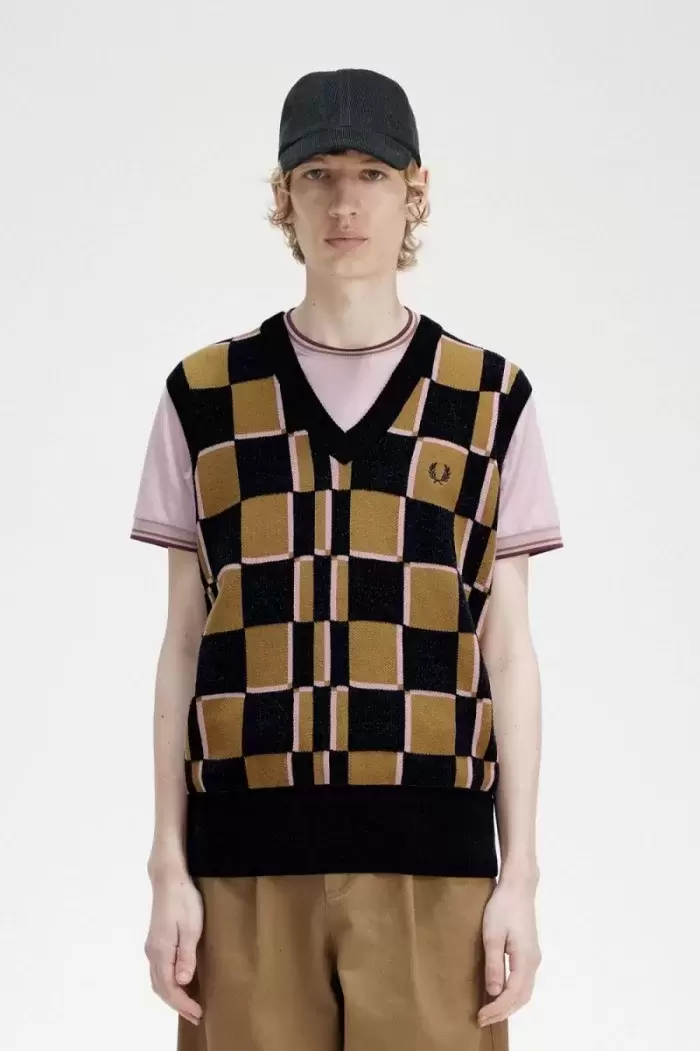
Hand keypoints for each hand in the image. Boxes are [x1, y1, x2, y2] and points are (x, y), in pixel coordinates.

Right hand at [144, 869, 203, 1026]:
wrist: (169, 879)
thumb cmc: (184, 901)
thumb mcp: (191, 928)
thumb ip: (186, 956)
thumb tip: (182, 983)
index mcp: (161, 952)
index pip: (169, 988)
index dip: (182, 1004)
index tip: (198, 1014)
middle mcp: (152, 953)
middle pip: (161, 988)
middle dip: (177, 1004)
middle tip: (195, 1015)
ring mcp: (152, 947)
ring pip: (158, 980)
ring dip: (171, 995)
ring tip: (188, 1005)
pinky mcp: (155, 940)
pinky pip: (159, 971)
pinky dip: (167, 984)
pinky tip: (179, 983)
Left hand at [477, 875, 541, 1027]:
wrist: (518, 887)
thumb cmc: (503, 908)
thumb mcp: (492, 935)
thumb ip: (494, 964)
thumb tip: (494, 992)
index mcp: (525, 960)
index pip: (512, 994)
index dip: (497, 1008)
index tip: (481, 1016)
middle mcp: (533, 962)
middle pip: (522, 997)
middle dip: (503, 1011)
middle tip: (483, 1019)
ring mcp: (534, 957)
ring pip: (525, 991)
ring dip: (509, 1005)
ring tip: (491, 1012)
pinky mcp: (530, 952)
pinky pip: (524, 982)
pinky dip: (514, 994)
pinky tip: (502, 994)